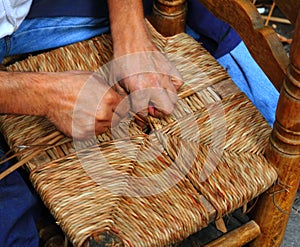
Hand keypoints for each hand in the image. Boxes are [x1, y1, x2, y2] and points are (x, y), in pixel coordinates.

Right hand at [45, 71, 128, 138]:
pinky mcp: (83, 135)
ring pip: (106, 128)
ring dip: (102, 122)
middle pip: (117, 120)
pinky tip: (82, 118)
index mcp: (110, 99)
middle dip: (112, 114)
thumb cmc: (70, 83)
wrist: (49, 94)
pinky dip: (91, 128)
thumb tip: (120, 96)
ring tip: (89, 112)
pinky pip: (94, 134)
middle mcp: (103, 114)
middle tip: (101, 108)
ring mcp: (93, 126)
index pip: (125, 108)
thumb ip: (110, 90)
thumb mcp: (95, 78)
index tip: (116, 106)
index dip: (121, 106)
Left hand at [108, 0, 182, 120]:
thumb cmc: (122, 62)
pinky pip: (178, 84)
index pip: (144, 113)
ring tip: (156, 97)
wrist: (131, 41)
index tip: (139, 113)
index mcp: (139, 90)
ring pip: (174, 99)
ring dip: (165, 101)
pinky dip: (173, 87)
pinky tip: (163, 86)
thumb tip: (131, 112)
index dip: (140, 116)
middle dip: (158, 112)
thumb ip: (124, 100)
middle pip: (167, 110)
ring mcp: (165, 77)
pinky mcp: (170, 69)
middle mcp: (155, 85)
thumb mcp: (116, 84)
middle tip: (150, 107)